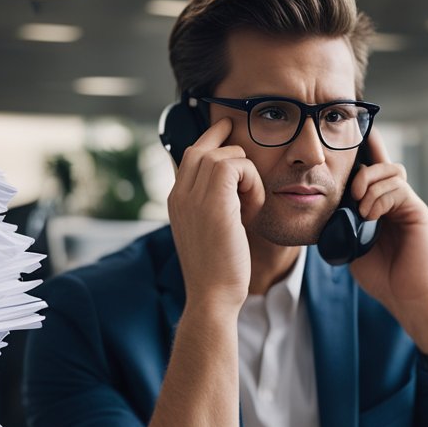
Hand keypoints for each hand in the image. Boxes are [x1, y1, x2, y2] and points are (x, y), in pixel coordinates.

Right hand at [166, 118, 263, 312]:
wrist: (213, 296)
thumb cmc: (217, 271)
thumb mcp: (208, 232)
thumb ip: (211, 206)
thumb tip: (231, 188)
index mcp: (175, 201)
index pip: (189, 156)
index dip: (209, 140)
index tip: (227, 130)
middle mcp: (179, 195)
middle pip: (202, 149)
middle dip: (226, 143)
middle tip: (246, 153)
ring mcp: (193, 197)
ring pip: (223, 155)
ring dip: (246, 174)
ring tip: (250, 205)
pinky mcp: (214, 203)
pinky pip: (236, 166)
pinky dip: (251, 181)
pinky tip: (252, 208)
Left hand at [347, 128, 427, 351]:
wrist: (404, 296)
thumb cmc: (380, 275)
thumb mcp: (351, 244)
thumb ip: (343, 221)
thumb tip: (324, 203)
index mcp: (378, 205)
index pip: (370, 170)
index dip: (362, 152)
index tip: (346, 138)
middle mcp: (394, 200)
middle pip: (382, 163)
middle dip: (362, 170)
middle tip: (350, 191)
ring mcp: (407, 204)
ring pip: (391, 171)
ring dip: (370, 185)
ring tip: (360, 209)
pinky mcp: (417, 211)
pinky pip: (398, 189)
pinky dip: (380, 198)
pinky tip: (371, 216)